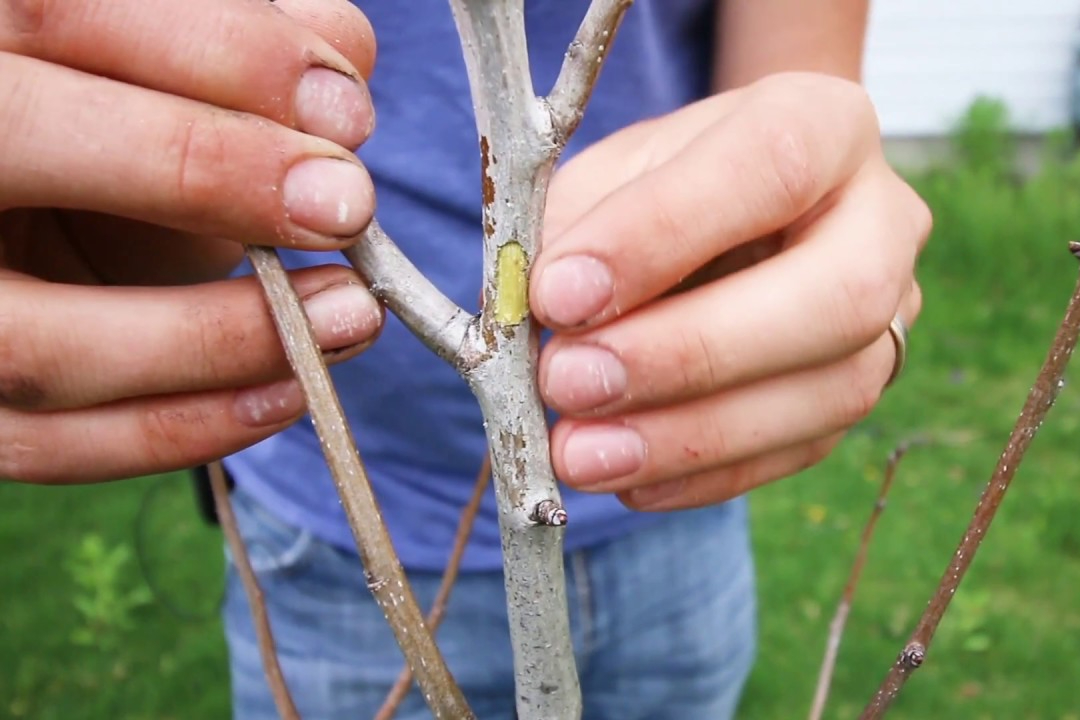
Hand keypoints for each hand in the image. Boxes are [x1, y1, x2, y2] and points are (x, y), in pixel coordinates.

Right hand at [0, 0, 382, 482]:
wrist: (45, 218)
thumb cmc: (119, 132)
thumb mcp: (167, 74)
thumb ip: (242, 51)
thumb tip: (340, 92)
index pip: (60, 11)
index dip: (217, 52)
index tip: (346, 110)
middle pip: (16, 138)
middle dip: (200, 168)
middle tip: (345, 205)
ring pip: (35, 341)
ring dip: (217, 339)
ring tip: (349, 317)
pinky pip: (50, 445)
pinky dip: (181, 429)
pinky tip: (288, 394)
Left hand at [532, 73, 929, 510]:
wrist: (724, 217)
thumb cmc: (659, 187)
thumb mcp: (609, 175)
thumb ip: (581, 229)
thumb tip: (556, 319)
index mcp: (824, 126)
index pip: (770, 167)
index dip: (661, 235)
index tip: (559, 294)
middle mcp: (881, 221)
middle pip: (836, 297)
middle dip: (690, 353)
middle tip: (568, 383)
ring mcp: (889, 317)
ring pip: (831, 393)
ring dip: (690, 436)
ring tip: (579, 453)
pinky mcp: (858, 391)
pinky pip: (799, 451)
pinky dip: (704, 475)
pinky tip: (627, 480)